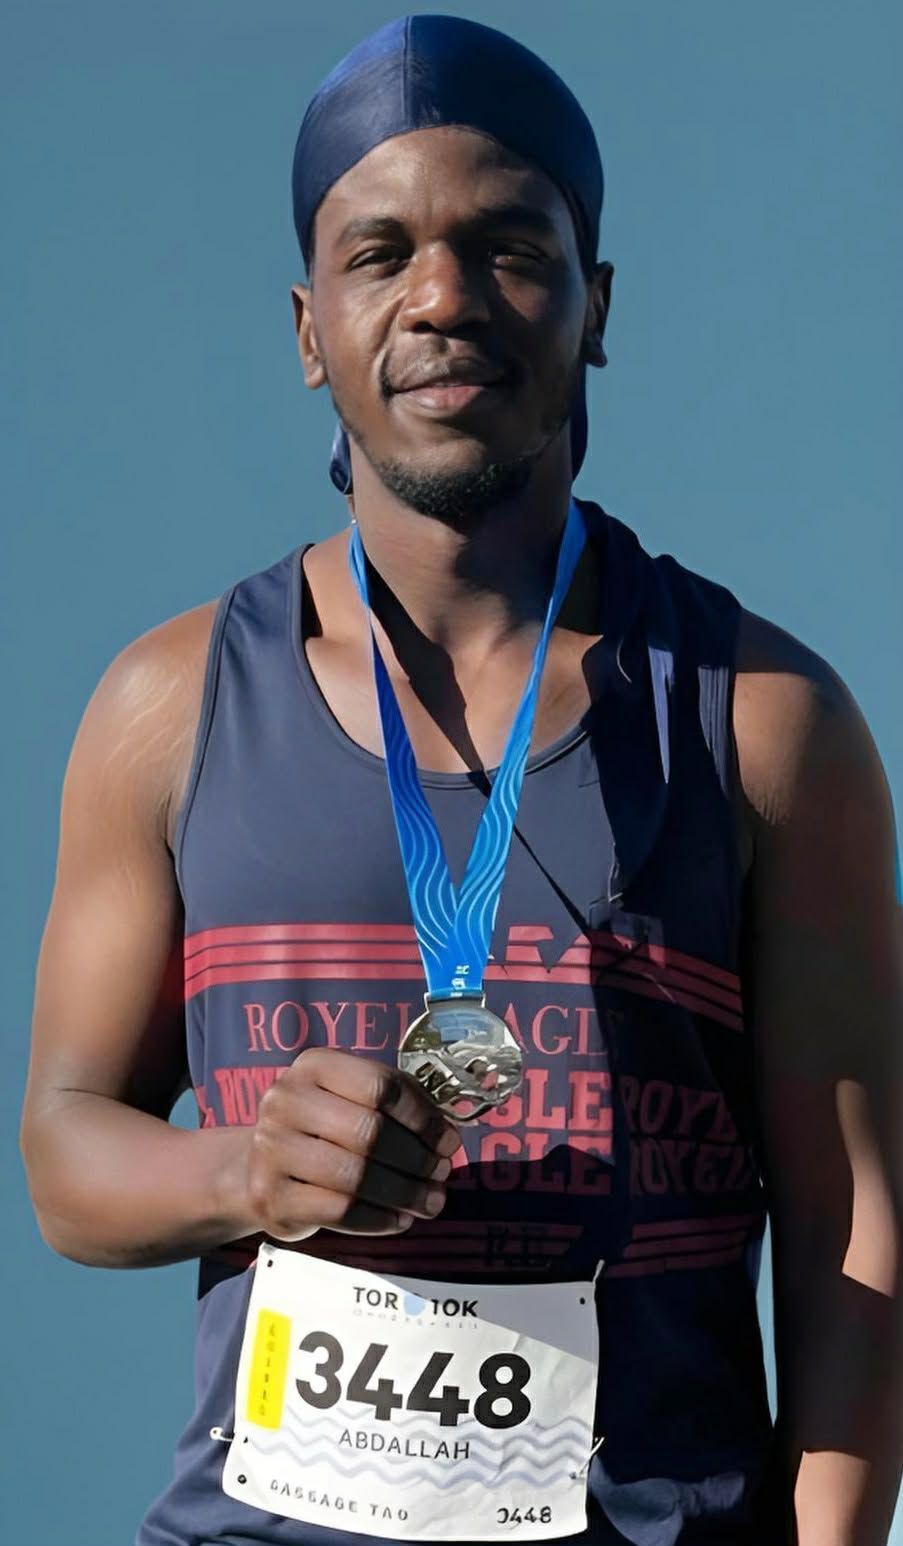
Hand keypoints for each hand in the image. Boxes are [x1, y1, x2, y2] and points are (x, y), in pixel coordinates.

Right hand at [243, 1049, 461, 1238]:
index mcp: (313, 1065)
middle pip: (370, 1132)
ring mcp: (271, 1149)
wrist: (256, 1165)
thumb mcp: (350, 1099)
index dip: (423, 1117)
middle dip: (417, 1159)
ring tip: (430, 1202)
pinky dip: (378, 1219)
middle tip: (441, 1175)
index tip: (449, 1141)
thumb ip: (395, 1107)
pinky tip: (399, 1219)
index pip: (380, 1086)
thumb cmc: (321, 1128)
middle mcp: (285, 1100)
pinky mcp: (270, 1196)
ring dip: (404, 1193)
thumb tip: (446, 1137)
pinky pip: (339, 1211)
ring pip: (356, 1176)